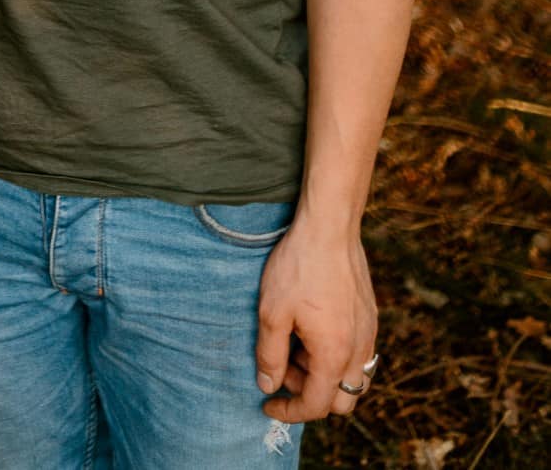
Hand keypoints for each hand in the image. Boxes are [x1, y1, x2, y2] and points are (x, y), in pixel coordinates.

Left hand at [256, 217, 378, 421]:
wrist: (329, 227)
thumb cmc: (298, 268)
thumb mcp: (273, 312)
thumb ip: (270, 355)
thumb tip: (269, 386)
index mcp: (335, 355)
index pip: (316, 406)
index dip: (289, 411)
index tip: (268, 404)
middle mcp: (359, 350)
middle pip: (341, 400)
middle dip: (310, 393)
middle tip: (283, 366)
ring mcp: (369, 333)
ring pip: (353, 377)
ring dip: (324, 374)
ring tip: (296, 342)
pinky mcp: (370, 316)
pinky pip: (358, 353)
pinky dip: (336, 355)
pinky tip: (312, 326)